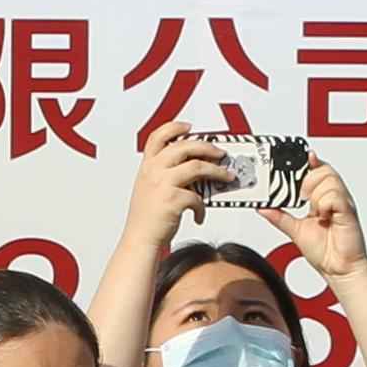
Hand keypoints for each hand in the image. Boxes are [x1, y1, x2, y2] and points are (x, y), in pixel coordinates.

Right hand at [125, 131, 234, 246]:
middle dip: (208, 147)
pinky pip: (197, 197)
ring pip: (197, 166)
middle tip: (221, 153)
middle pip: (185, 146)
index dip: (175, 127)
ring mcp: (162, 184)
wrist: (140, 239)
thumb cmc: (147, 217)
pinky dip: (202, 206)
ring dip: (217, 171)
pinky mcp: (172, 199)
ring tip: (226, 176)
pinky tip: (200, 214)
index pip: (158, 136)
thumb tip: (194, 167)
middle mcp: (153, 171)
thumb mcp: (150, 188)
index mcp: (147, 166)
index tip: (190, 127)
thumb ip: (166, 174)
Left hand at [268, 159, 366, 281]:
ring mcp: (342, 204)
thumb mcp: (294, 230)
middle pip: (324, 170)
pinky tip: (323, 216)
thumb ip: (279, 216)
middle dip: (308, 179)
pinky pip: (335, 196)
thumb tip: (263, 207)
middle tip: (301, 197)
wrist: (339, 270)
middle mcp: (335, 198)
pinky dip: (324, 204)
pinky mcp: (348, 212)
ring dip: (316, 194)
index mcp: (323, 199)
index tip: (302, 155)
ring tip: (314, 211)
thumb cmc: (325, 251)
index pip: (318, 170)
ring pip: (329, 180)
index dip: (310, 161)